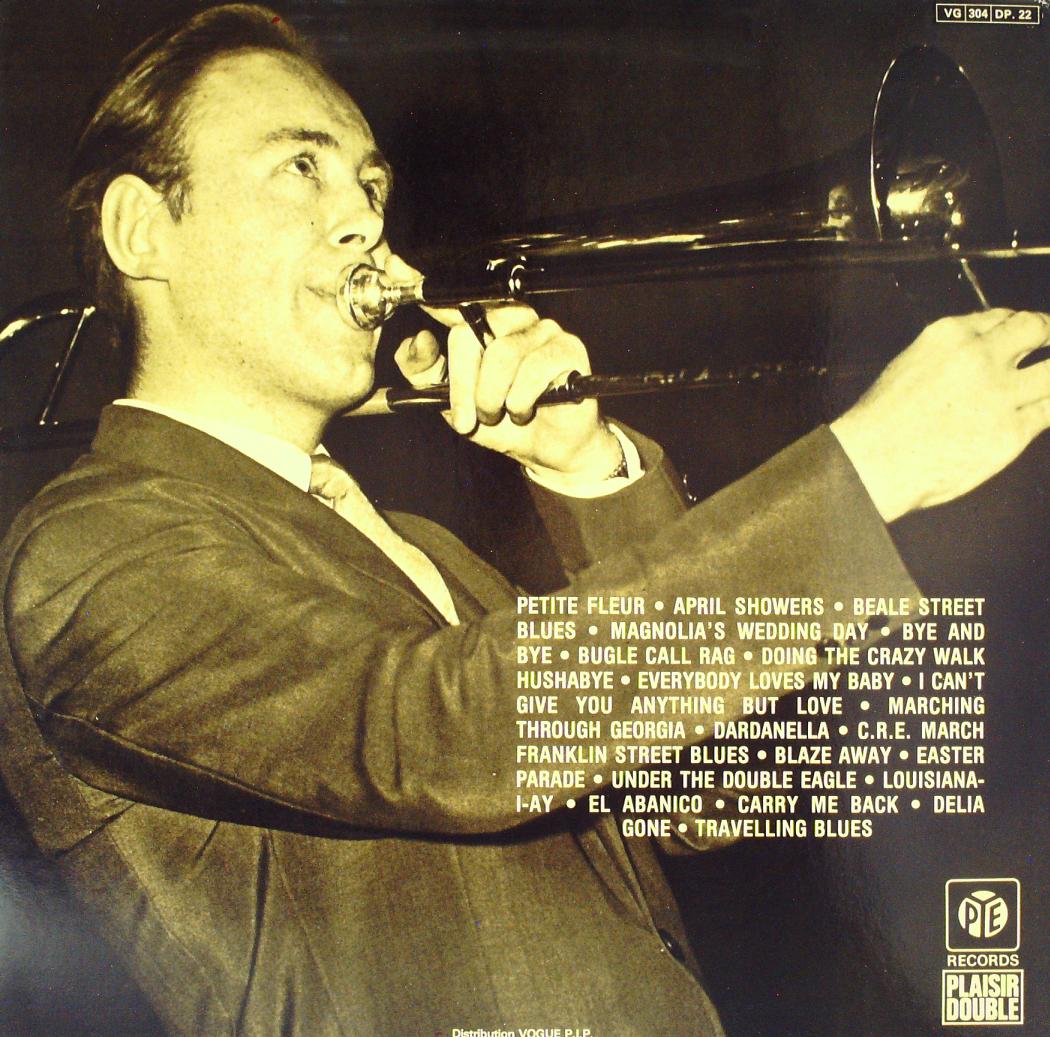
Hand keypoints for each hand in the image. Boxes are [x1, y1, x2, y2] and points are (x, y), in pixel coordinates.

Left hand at [388, 255, 621, 477]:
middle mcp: (510, 319)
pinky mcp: (568, 348)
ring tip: (502, 414)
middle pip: (469, 334)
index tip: (394, 267)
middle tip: (470, 416)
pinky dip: (521, 399)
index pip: (448, 300)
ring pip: (502, 353)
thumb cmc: (503, 422)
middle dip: (463, 385)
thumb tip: (418, 340)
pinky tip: (525, 409)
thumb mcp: (451, 403)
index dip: (420, 283)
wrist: (544, 450)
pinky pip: (534, 368)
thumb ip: (425, 373)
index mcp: (480, 326)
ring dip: (493, 396)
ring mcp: (542, 330)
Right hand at [831, 309, 1049, 521]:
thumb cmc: (880, 422)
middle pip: (1037, 329)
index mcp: (949, 335)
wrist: (872, 461)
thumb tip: (980, 360)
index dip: (1017, 325)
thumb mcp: (910, 365)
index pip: (1000, 316)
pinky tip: (1044, 410)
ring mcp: (1000, 393)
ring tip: (1048, 381)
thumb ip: (949, 356)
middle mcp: (980, 356)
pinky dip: (1047, 409)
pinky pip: (1048, 412)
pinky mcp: (1012, 432)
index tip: (1025, 334)